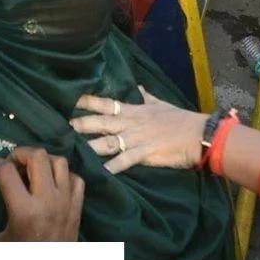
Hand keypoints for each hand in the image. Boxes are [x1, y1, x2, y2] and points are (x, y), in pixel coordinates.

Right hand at [0, 147, 85, 241]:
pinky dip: (63, 176)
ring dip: (42, 161)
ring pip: (60, 163)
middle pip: (38, 156)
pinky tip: (48, 184)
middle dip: (18, 154)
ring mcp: (67, 205)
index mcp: (24, 211)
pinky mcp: (78, 211)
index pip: (5, 170)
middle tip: (6, 165)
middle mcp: (49, 202)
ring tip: (26, 171)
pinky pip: (77, 179)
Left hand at [71, 87, 209, 172]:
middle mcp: (130, 123)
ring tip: (71, 150)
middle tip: (62, 126)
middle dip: (80, 124)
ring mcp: (136, 138)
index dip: (87, 102)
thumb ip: (146, 97)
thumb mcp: (160, 104)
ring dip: (88, 146)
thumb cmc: (180, 119)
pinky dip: (111, 167)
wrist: (198, 134)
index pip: (105, 103)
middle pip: (99, 122)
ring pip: (107, 142)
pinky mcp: (144, 154)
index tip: (70, 100)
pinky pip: (124, 161)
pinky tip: (99, 173)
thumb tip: (138, 86)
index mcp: (133, 110)